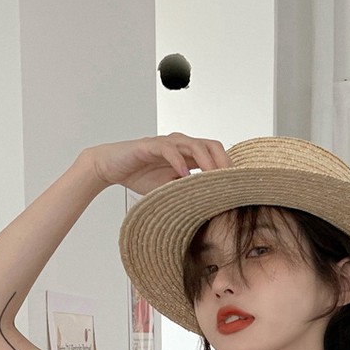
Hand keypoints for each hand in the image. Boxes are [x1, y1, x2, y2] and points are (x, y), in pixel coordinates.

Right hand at [85, 133, 230, 194]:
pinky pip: (169, 150)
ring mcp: (166, 143)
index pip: (215, 155)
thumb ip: (188, 191)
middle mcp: (181, 145)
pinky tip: (184, 175)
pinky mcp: (150, 145)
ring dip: (206, 161)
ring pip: (194, 145)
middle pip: (211, 145)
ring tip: (213, 177)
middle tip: (230, 182)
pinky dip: (179, 162)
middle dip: (223, 162)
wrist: (112, 167)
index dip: (227, 167)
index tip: (236, 186)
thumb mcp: (170, 188)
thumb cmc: (141, 176)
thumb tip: (209, 206)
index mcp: (188, 154)